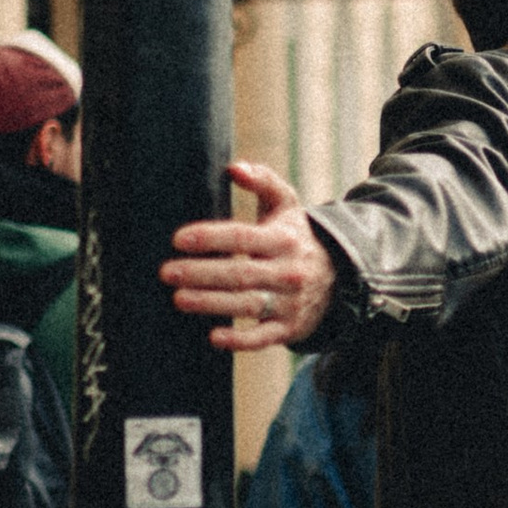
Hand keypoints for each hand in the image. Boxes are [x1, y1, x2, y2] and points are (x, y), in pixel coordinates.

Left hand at [161, 157, 336, 349]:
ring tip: (179, 299)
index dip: (210, 237)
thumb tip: (233, 167)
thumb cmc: (296, 238)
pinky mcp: (289, 329)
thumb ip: (263, 181)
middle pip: (240, 273)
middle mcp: (288, 271)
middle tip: (166, 272)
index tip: (178, 239)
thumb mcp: (286, 206)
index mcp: (284, 240)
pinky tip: (214, 337)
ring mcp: (290, 303)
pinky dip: (240, 340)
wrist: (340, 279)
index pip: (243, 237)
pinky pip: (264, 338)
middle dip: (201, 273)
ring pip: (247, 305)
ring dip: (211, 304)